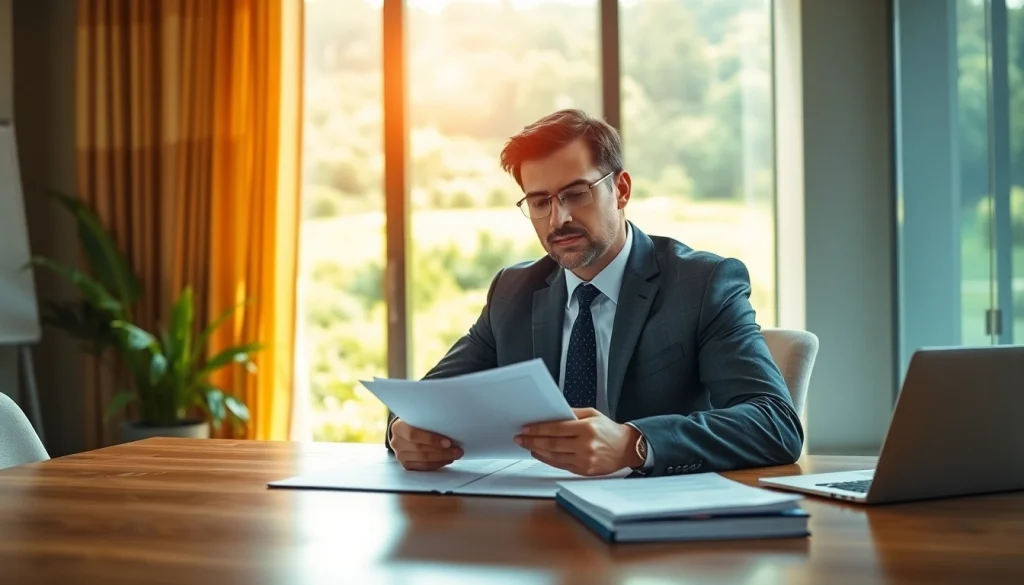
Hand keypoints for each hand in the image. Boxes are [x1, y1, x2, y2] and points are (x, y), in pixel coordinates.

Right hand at [389, 418, 463, 470]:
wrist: (405, 431)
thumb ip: (429, 421)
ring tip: (455, 455)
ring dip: (442, 459)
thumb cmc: (416, 422)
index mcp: (398, 427)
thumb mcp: (419, 417)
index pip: (413, 435)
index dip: (431, 439)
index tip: (448, 442)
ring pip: (423, 460)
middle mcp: (396, 442)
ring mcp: (400, 455)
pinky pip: (423, 467)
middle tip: (458, 450)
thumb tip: (451, 427)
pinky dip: (437, 464)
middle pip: (420, 449)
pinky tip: (446, 460)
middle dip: (442, 451)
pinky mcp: (405, 465)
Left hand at [514, 408, 642, 475]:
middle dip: (533, 441)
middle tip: (520, 438)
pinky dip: (547, 460)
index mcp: (587, 429)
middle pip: (552, 444)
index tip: (526, 428)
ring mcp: (585, 460)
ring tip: (527, 445)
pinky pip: (560, 465)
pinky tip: (539, 454)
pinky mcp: (584, 471)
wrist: (627, 448)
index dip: (538, 429)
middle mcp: (586, 445)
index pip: (556, 429)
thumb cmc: (609, 430)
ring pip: (554, 457)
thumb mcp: (592, 414)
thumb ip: (572, 414)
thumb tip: (551, 414)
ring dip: (537, 451)